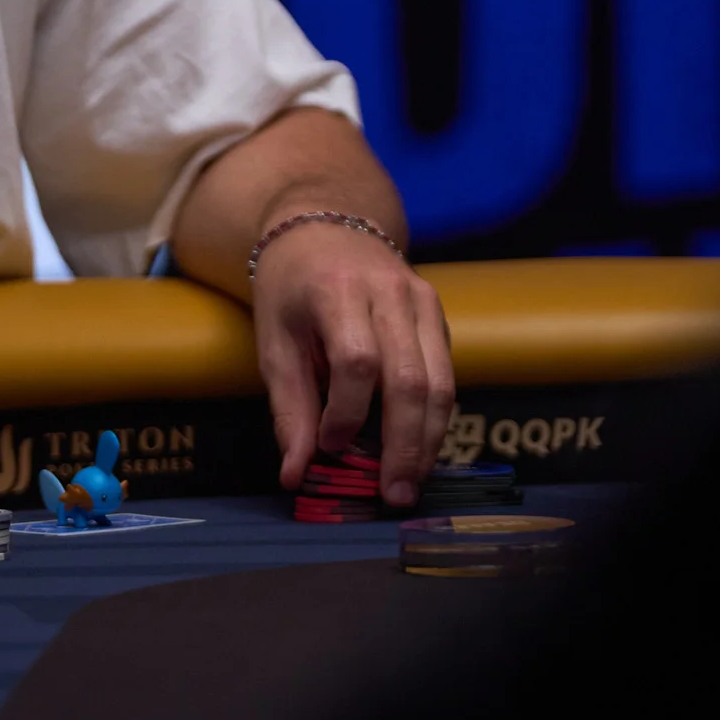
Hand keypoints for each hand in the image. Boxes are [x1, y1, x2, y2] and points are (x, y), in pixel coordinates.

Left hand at [251, 225, 455, 507]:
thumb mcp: (274, 342)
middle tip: (392, 493)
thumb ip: (289, 409)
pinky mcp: (437, 312)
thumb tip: (296, 476)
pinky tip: (419, 448)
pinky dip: (435, 417)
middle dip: (403, 443)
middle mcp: (389, 291)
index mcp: (338, 290)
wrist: (324, 225)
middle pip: (410, 377)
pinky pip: (445, 373)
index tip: (329, 446)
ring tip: (411, 482)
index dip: (347, 412)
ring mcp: (421, 299)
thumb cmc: (291, 288)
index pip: (356, 360)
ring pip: (440, 381)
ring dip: (428, 440)